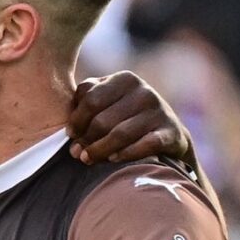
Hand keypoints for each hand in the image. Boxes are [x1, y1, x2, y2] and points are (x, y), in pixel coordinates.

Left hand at [68, 73, 190, 168]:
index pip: (90, 100)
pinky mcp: (171, 131)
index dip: (76, 120)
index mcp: (125, 80)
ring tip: (88, 159)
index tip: (71, 135)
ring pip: (120, 134)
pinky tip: (113, 159)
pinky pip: (144, 145)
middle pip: (102, 121)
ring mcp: (159, 111)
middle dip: (86, 140)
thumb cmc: (124, 117)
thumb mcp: (107, 100)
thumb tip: (68, 123)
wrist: (166, 133)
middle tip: (77, 153)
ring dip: (99, 150)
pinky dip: (126, 154)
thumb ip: (86, 99)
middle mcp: (144, 92)